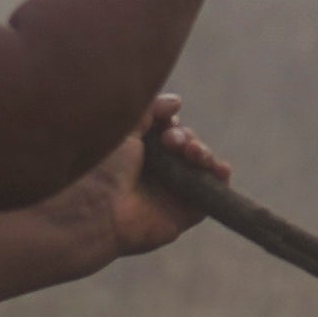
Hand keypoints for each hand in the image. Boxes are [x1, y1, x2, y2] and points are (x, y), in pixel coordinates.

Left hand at [62, 99, 227, 263]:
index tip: (167, 125)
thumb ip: (150, 109)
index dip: (174, 125)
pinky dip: (220, 179)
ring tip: (192, 153)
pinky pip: (211, 194)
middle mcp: (155, 172)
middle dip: (187, 138)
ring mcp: (171, 193)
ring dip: (203, 153)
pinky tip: (220, 168)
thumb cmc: (102, 166)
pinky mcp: (184, 213)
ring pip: (202, 166)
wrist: (97, 207)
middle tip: (172, 142)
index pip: (169, 131)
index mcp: (138, 152)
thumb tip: (176, 102)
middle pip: (188, 146)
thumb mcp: (124, 126)